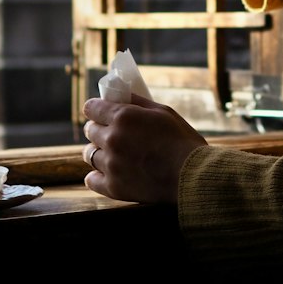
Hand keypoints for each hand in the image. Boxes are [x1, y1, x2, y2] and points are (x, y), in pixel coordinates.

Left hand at [82, 92, 205, 201]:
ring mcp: (111, 165)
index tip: (101, 113)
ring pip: (89, 154)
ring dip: (99, 152)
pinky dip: (97, 176)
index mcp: (123, 117)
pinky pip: (91, 180)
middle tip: (112, 133)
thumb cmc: (182, 141)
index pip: (90, 108)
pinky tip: (109, 173)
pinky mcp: (113, 187)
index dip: (95, 109)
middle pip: (89, 131)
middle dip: (98, 129)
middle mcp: (112, 139)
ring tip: (114, 154)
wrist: (193, 176)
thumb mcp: (163, 111)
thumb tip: (120, 96)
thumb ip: (138, 102)